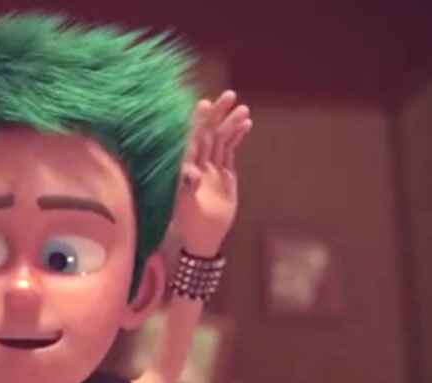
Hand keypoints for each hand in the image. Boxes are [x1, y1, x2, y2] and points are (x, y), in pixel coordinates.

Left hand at [173, 90, 252, 256]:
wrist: (206, 237)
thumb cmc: (190, 224)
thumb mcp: (187, 207)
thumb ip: (188, 188)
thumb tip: (190, 171)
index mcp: (185, 168)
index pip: (192, 140)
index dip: (197, 122)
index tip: (204, 104)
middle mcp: (197, 163)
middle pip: (208, 134)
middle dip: (218, 115)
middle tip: (229, 95)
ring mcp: (211, 167)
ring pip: (221, 140)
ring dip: (231, 124)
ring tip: (243, 109)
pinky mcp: (223, 172)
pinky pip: (229, 150)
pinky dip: (237, 137)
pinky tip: (246, 123)